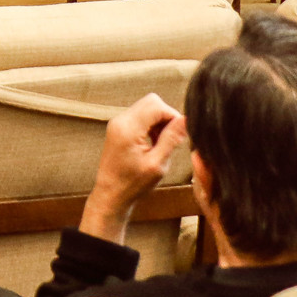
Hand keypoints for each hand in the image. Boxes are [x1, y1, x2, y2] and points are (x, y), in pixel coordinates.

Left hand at [78, 93, 189, 245]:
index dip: (173, 116)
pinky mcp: (118, 127)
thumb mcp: (157, 164)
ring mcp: (117, 123)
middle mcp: (120, 120)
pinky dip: (150, 125)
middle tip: (170, 139)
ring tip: (161, 144)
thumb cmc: (133, 184)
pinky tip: (153, 143)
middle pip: (151, 102)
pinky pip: (139, 116)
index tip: (180, 134)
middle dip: (166, 117)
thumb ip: (171, 139)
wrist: (110, 195)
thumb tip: (186, 119)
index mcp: (128, 128)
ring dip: (159, 121)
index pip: (157, 105)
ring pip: (146, 107)